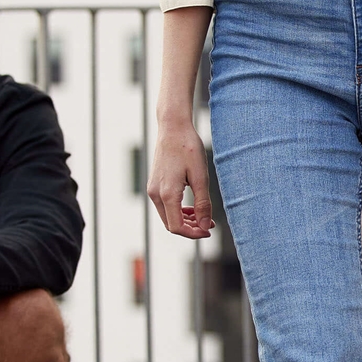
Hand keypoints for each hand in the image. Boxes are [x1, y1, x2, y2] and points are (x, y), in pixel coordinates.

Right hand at [148, 119, 213, 238]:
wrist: (173, 128)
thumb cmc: (188, 148)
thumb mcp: (200, 177)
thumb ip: (202, 203)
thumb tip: (204, 225)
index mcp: (167, 194)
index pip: (177, 227)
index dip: (193, 233)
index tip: (209, 230)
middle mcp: (155, 194)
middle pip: (171, 224)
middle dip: (190, 228)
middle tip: (209, 224)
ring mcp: (153, 189)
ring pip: (167, 216)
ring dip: (185, 220)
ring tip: (203, 216)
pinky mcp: (154, 185)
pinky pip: (165, 206)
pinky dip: (178, 210)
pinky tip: (192, 207)